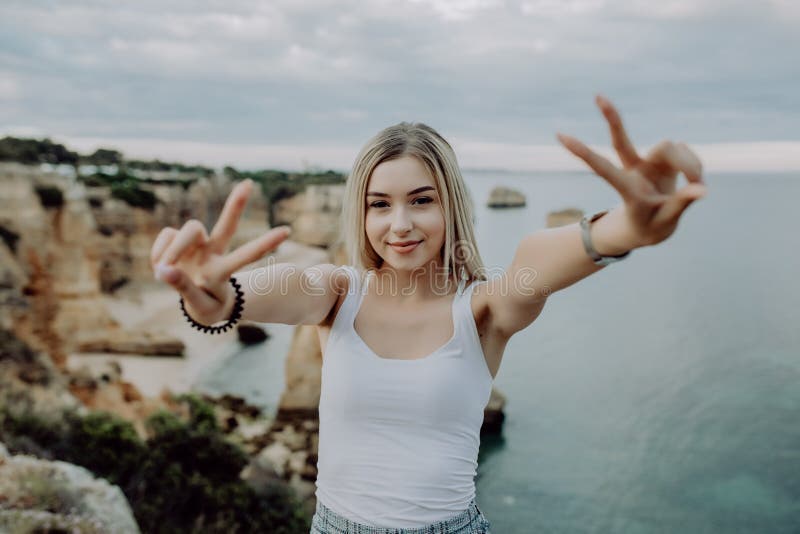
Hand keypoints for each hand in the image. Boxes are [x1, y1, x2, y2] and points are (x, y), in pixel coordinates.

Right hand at [150, 179, 290, 322]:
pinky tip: (160, 267)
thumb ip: (184, 289)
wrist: (196, 301)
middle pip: (226, 226)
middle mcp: (214, 252)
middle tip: (248, 184)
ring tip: (162, 272)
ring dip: (173, 250)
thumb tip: (164, 271)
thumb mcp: (199, 305)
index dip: (266, 243)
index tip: (287, 230)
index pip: (248, 255)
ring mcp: (197, 244)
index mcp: (224, 270)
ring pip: (190, 228)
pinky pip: (167, 235)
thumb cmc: (206, 304)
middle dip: (236, 205)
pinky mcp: (178, 239)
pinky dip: (159, 252)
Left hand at [557, 95, 707, 247]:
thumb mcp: (665, 223)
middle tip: (596, 97)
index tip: (560, 136)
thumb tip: (702, 189)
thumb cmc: (650, 227)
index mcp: (627, 190)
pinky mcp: (663, 159)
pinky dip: (694, 166)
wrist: (648, 226)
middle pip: (622, 141)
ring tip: (698, 186)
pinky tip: (696, 182)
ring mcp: (647, 163)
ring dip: (689, 163)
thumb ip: (681, 203)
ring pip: (671, 146)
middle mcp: (633, 171)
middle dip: (611, 119)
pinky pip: (685, 152)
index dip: (584, 153)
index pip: (602, 168)